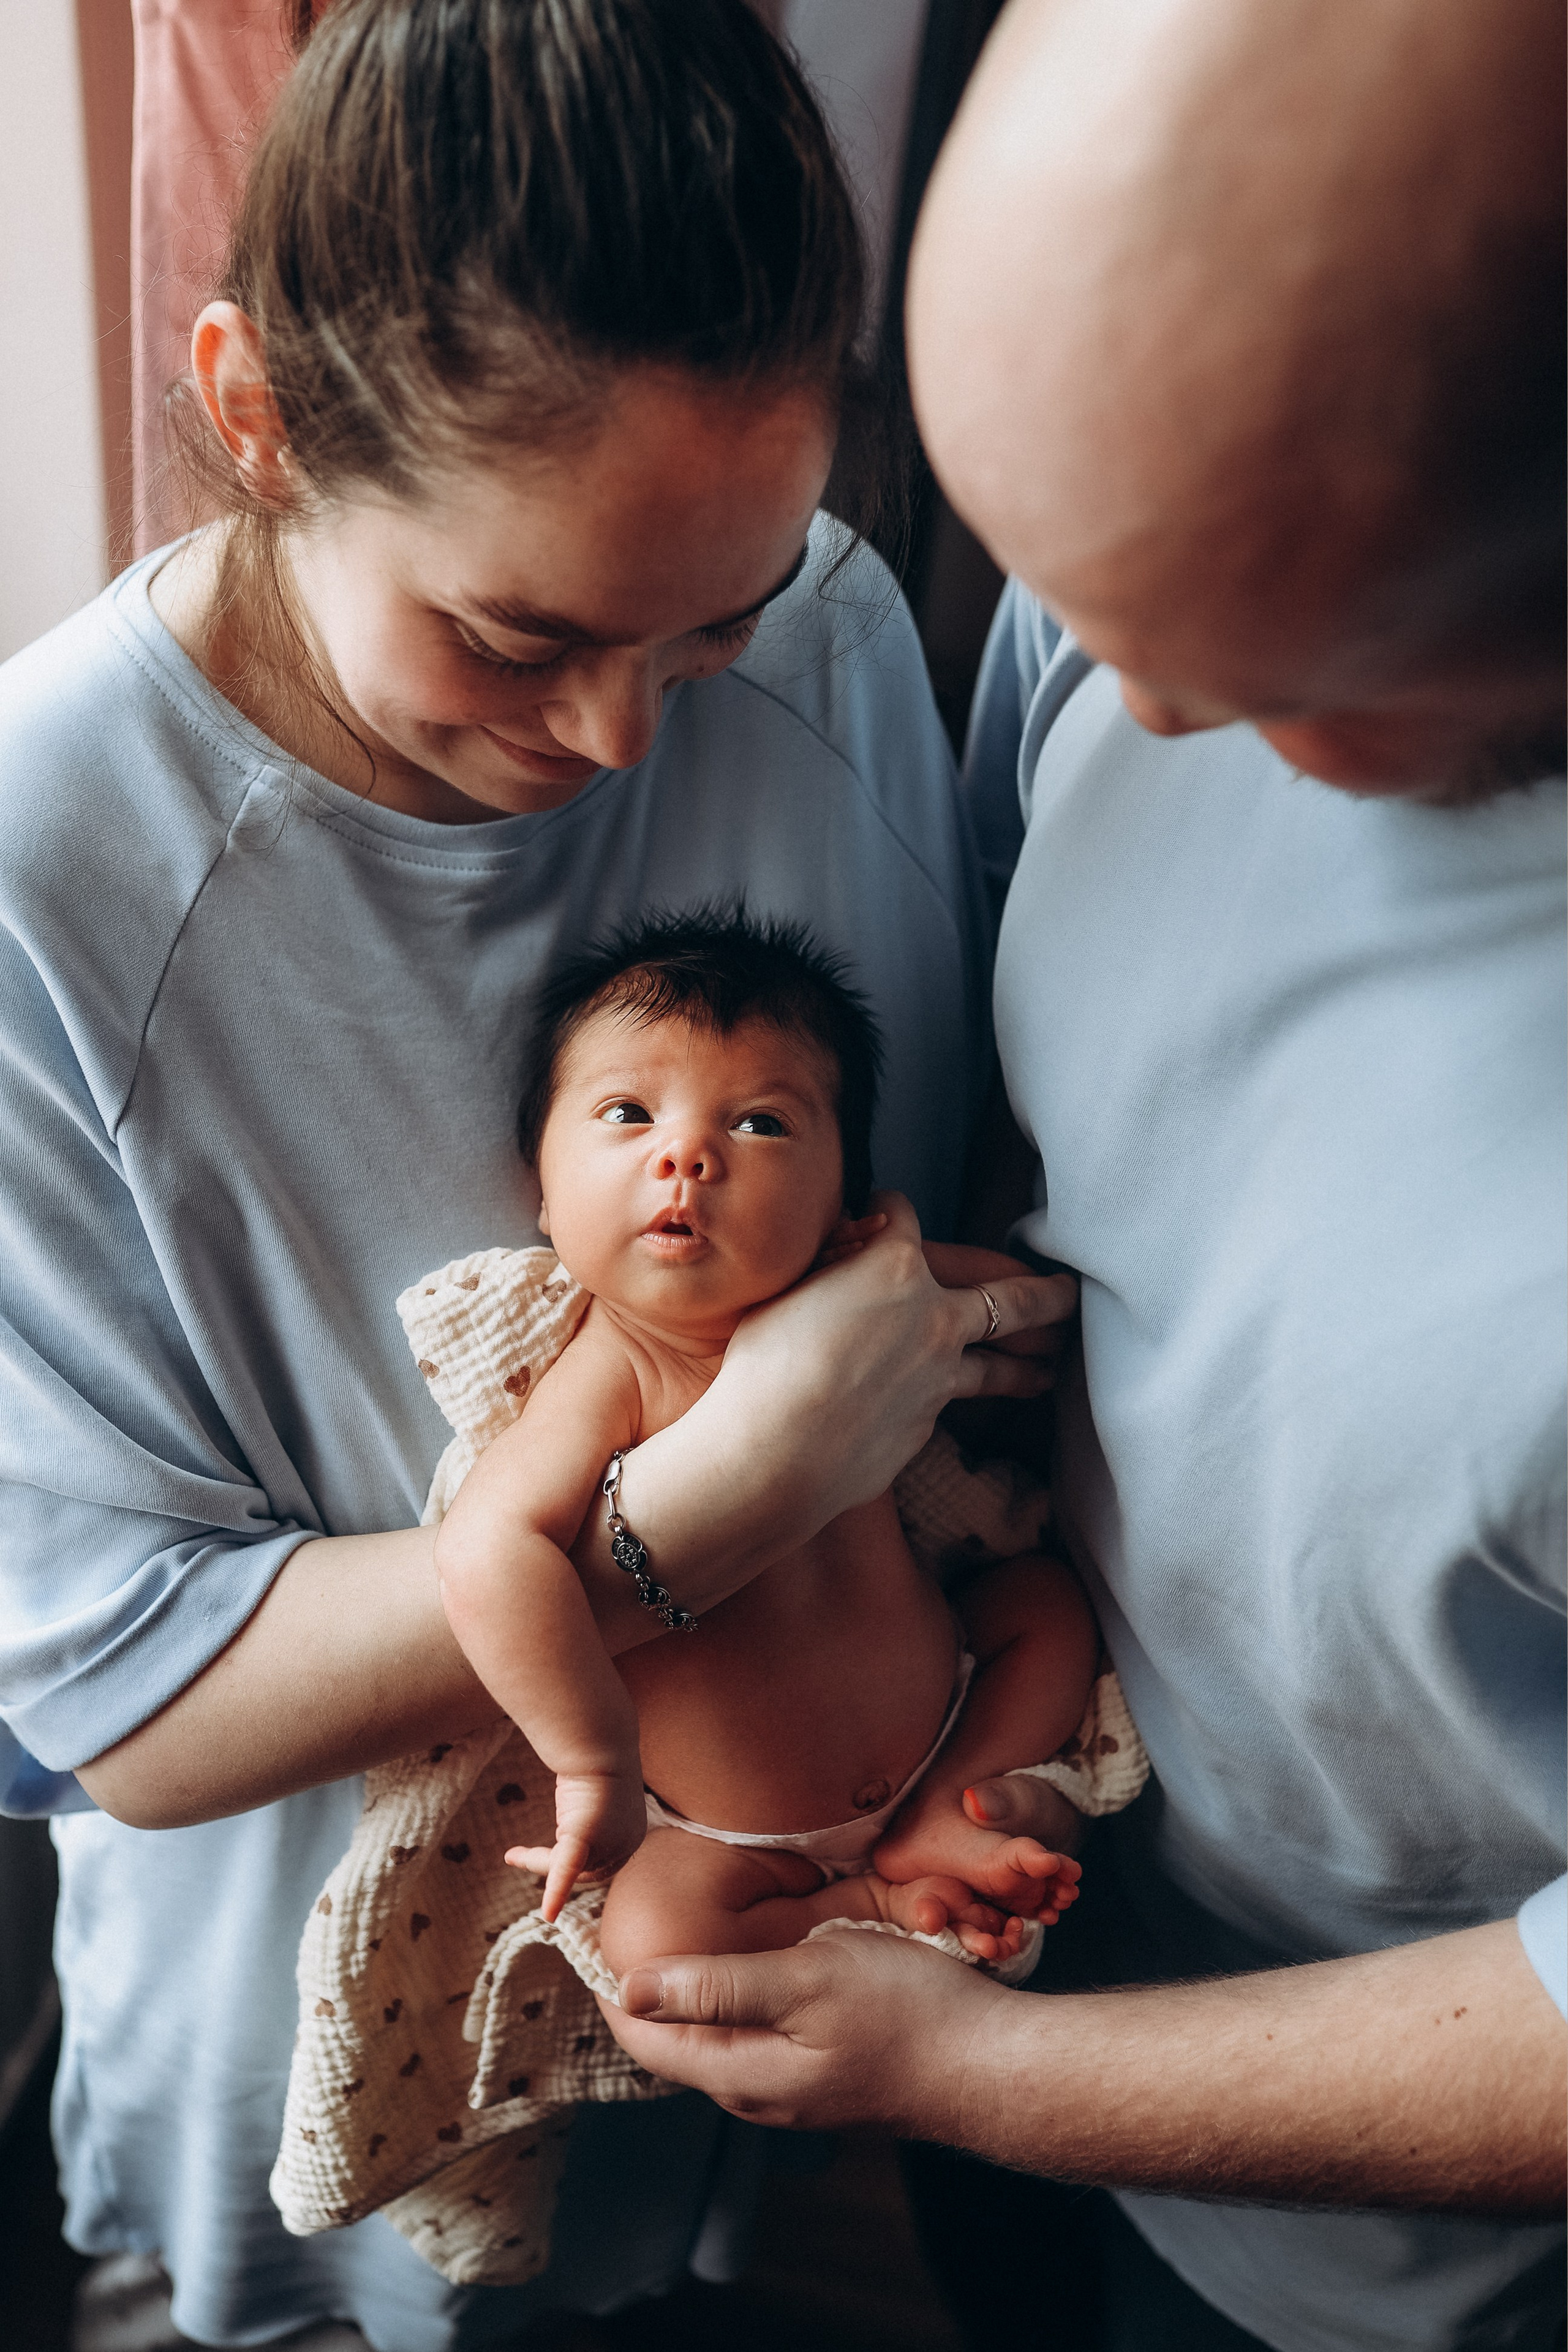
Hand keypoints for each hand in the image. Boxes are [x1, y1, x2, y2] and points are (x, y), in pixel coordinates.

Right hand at [507, 1766, 646, 1920]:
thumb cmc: (597, 1760)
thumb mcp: (597, 1796)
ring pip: (569, 1868)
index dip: (567, 1865)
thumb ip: (592, 1815)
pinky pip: (567, 1869)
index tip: (539, 1856)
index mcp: (631, 1837)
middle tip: (515, 1855)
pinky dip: (557, 1892)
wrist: (600, 1738)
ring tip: (513, 1854)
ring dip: (539, 1862)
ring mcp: (608, 1842)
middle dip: (547, 1862)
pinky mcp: (586, 1836)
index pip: (596, 1863)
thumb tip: (584, 1809)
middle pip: (582, 1870)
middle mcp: (625, 1844)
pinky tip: (547, 1914)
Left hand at [601, 1929, 1009, 2131]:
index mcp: (740, 2073)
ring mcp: (794, 2087)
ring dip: (704, 1984)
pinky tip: (766, 1952)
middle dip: (655, 1980)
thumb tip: (631, 1985)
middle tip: (637, 1909)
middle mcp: (756, 2091)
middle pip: (678, 2035)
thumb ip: (718, 1985)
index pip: (642, 2034)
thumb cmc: (907, 2015)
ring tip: (692, 1923)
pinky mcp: (826, 2073)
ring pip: (723, 2030)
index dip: (612, 1979)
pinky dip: (748, 1990)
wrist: (992, 2066)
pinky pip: (764, 2031)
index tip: (594, 1921)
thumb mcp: (806, 1982)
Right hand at [713, 1196, 1074, 1511]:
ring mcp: (938, 1376)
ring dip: (1029, 1365)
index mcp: (892, 1264)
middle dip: (1046, 1294)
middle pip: (1011, 1298)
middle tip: (1070, 1292)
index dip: (886, 1210)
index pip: (901, 1217)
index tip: (884, 1212)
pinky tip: (940, 1409)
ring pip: (1000, 1367)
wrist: (774, 1452)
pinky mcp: (927, 1426)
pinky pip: (944, 1407)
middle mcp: (932, 1315)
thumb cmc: (763, 1366)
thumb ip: (825, 1274)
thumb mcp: (788, 1294)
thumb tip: (841, 1264)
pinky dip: (947, 1402)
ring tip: (1050, 1367)